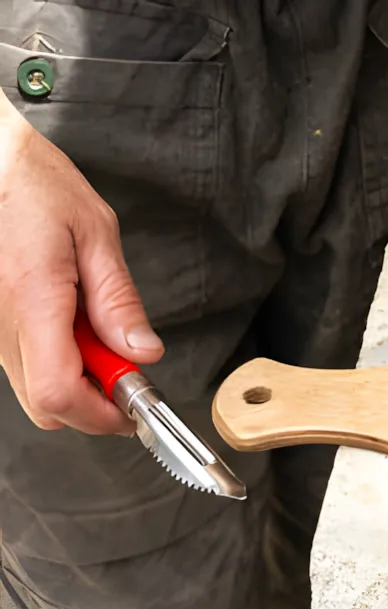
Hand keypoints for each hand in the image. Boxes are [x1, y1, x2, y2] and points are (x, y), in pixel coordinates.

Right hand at [0, 103, 162, 434]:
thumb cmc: (33, 184)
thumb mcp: (95, 233)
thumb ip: (119, 300)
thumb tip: (143, 353)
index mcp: (31, 300)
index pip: (59, 393)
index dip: (101, 414)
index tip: (135, 407)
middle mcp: (0, 323)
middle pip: (45, 405)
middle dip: (93, 404)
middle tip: (126, 370)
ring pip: (32, 388)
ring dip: (75, 380)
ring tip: (96, 331)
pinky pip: (21, 363)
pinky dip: (55, 360)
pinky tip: (71, 326)